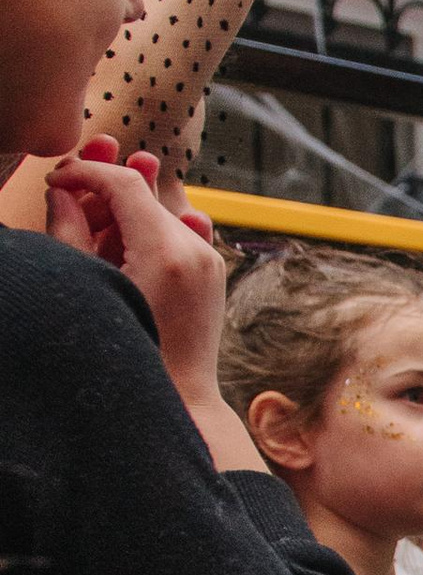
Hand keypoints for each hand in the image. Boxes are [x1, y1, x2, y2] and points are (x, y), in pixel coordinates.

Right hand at [46, 143, 221, 375]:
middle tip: (70, 211)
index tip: (57, 181)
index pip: (125, 184)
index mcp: (166, 253)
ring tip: (96, 243)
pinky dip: (148, 234)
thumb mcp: (88, 288)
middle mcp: (196, 251)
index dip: (86, 173)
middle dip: (102, 197)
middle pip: (143, 196)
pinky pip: (178, 234)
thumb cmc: (129, 354)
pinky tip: (125, 255)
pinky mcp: (213, 272)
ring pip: (159, 213)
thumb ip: (69, 233)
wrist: (179, 401)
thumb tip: (62, 193)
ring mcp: (210, 261)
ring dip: (124, 216)